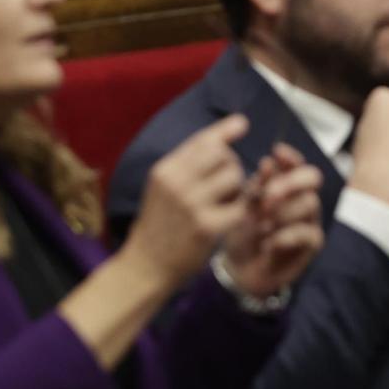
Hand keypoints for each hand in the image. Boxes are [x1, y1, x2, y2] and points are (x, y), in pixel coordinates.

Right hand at [119, 114, 251, 292]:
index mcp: (166, 169)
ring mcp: (192, 204)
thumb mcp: (163, 188)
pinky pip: (239, 206)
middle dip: (232, 164)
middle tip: (228, 182)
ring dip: (239, 187)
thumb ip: (186, 166)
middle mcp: (177, 182)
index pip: (202, 140)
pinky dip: (241, 209)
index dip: (225, 129)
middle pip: (223, 155)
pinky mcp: (207, 226)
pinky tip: (233, 216)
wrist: (146, 266)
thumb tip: (221, 142)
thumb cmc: (159, 225)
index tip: (243, 123)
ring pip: (234, 177)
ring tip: (228, 201)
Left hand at [221, 143, 324, 297]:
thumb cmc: (243, 231)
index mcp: (285, 184)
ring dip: (282, 213)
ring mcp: (309, 219)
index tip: (277, 152)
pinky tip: (268, 243)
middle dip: (291, 182)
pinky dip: (285, 237)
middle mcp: (301, 197)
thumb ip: (257, 186)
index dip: (290, 156)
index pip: (295, 163)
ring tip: (262, 225)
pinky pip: (307, 233)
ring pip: (309, 204)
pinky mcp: (311, 243)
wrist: (240, 268)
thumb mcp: (244, 206)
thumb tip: (268, 162)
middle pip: (312, 177)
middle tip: (269, 195)